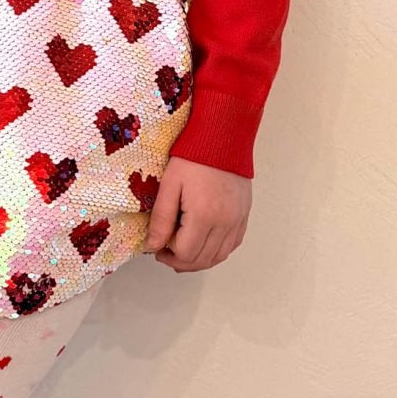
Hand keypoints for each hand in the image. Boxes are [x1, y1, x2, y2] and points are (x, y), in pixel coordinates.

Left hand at [142, 155, 251, 272]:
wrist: (223, 136)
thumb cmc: (194, 156)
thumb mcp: (169, 185)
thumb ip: (161, 219)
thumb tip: (153, 246)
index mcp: (204, 215)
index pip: (186, 254)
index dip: (168, 255)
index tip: (157, 247)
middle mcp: (225, 222)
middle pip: (203, 260)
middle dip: (180, 261)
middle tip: (165, 252)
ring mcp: (238, 219)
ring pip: (219, 256)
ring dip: (199, 260)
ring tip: (182, 251)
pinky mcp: (244, 214)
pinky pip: (232, 244)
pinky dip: (217, 251)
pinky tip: (203, 243)